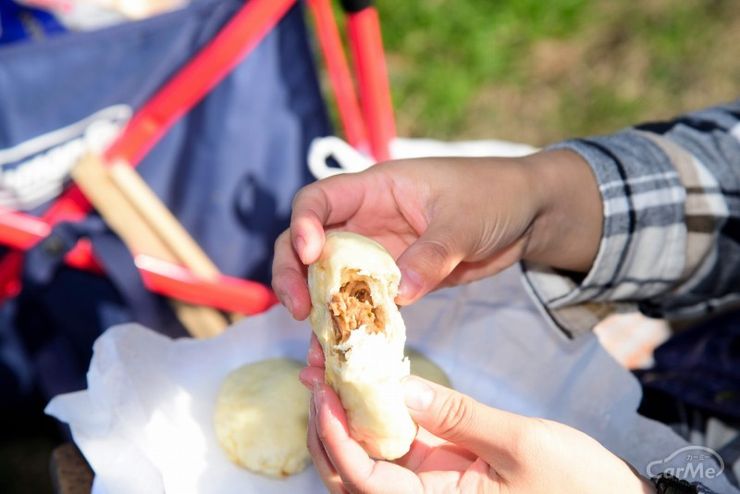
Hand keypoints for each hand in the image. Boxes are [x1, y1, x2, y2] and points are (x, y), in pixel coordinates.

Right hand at [272, 150, 602, 319]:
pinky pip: (361, 303)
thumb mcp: (464, 222)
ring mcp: (376, 253)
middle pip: (309, 243)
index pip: (319, 199)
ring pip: (329, 280)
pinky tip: (343, 355)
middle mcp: (366, 220)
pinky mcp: (393, 281)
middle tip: (299, 310)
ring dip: (318, 311)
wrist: (525, 214)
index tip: (310, 253)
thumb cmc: (493, 196)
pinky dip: (350, 326)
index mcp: (375, 189)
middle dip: (294, 274)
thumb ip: (431, 254)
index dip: (304, 224)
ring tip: (317, 349)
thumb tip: (398, 294)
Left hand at [299, 336, 652, 493]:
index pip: (364, 481)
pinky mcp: (440, 473)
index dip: (335, 437)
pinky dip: (377, 418)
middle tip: (316, 372)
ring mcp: (429, 489)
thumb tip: (398, 386)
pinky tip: (370, 385)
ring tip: (332, 372)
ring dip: (345, 419)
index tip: (322, 392)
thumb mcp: (520, 443)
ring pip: (365, 462)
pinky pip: (395, 450)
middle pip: (350, 475)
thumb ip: (456, 415)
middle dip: (326, 425)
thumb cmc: (579, 486)